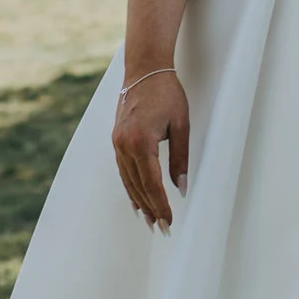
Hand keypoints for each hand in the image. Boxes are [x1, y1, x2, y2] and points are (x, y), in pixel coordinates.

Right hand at [111, 65, 189, 227]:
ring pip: (128, 181)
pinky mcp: (116, 140)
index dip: (161, 205)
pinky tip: (136, 199)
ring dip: (139, 202)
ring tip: (150, 220)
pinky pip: (122, 170)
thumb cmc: (168, 93)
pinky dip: (130, 187)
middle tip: (162, 229)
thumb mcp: (182, 125)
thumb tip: (182, 187)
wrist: (145, 69)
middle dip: (150, 209)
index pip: (152, 183)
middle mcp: (124, 145)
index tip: (169, 221)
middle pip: (137, 186)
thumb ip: (181, 158)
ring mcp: (117, 143)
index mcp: (141, 142)